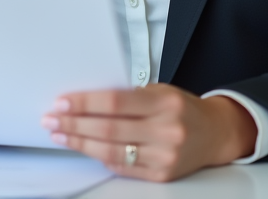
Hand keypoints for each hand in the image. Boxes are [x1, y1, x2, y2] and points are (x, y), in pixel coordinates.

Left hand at [40, 84, 256, 181]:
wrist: (215, 133)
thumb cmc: (183, 108)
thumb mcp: (160, 91)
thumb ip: (129, 97)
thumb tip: (85, 101)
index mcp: (165, 103)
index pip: (115, 102)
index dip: (85, 103)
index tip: (62, 102)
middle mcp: (167, 130)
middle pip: (109, 128)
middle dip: (74, 124)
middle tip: (52, 119)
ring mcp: (164, 156)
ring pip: (111, 151)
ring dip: (80, 143)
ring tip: (61, 134)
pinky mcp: (161, 175)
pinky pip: (122, 167)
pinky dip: (100, 157)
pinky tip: (85, 148)